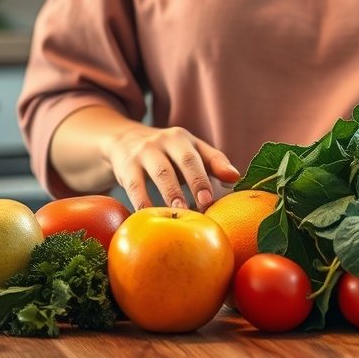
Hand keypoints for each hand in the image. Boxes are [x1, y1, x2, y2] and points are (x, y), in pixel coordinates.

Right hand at [105, 121, 240, 209]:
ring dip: (170, 194)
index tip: (212, 198)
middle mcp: (165, 140)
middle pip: (184, 160)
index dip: (209, 175)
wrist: (123, 140)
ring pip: (160, 173)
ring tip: (178, 214)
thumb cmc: (166, 153)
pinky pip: (134, 187)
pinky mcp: (126, 166)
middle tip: (202, 206)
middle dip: (195, 182)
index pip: (200, 156)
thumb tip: (236, 178)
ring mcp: (144, 152)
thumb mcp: (188, 150)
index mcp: (183, 138)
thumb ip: (213, 162)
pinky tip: (150, 219)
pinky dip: (142, 204)